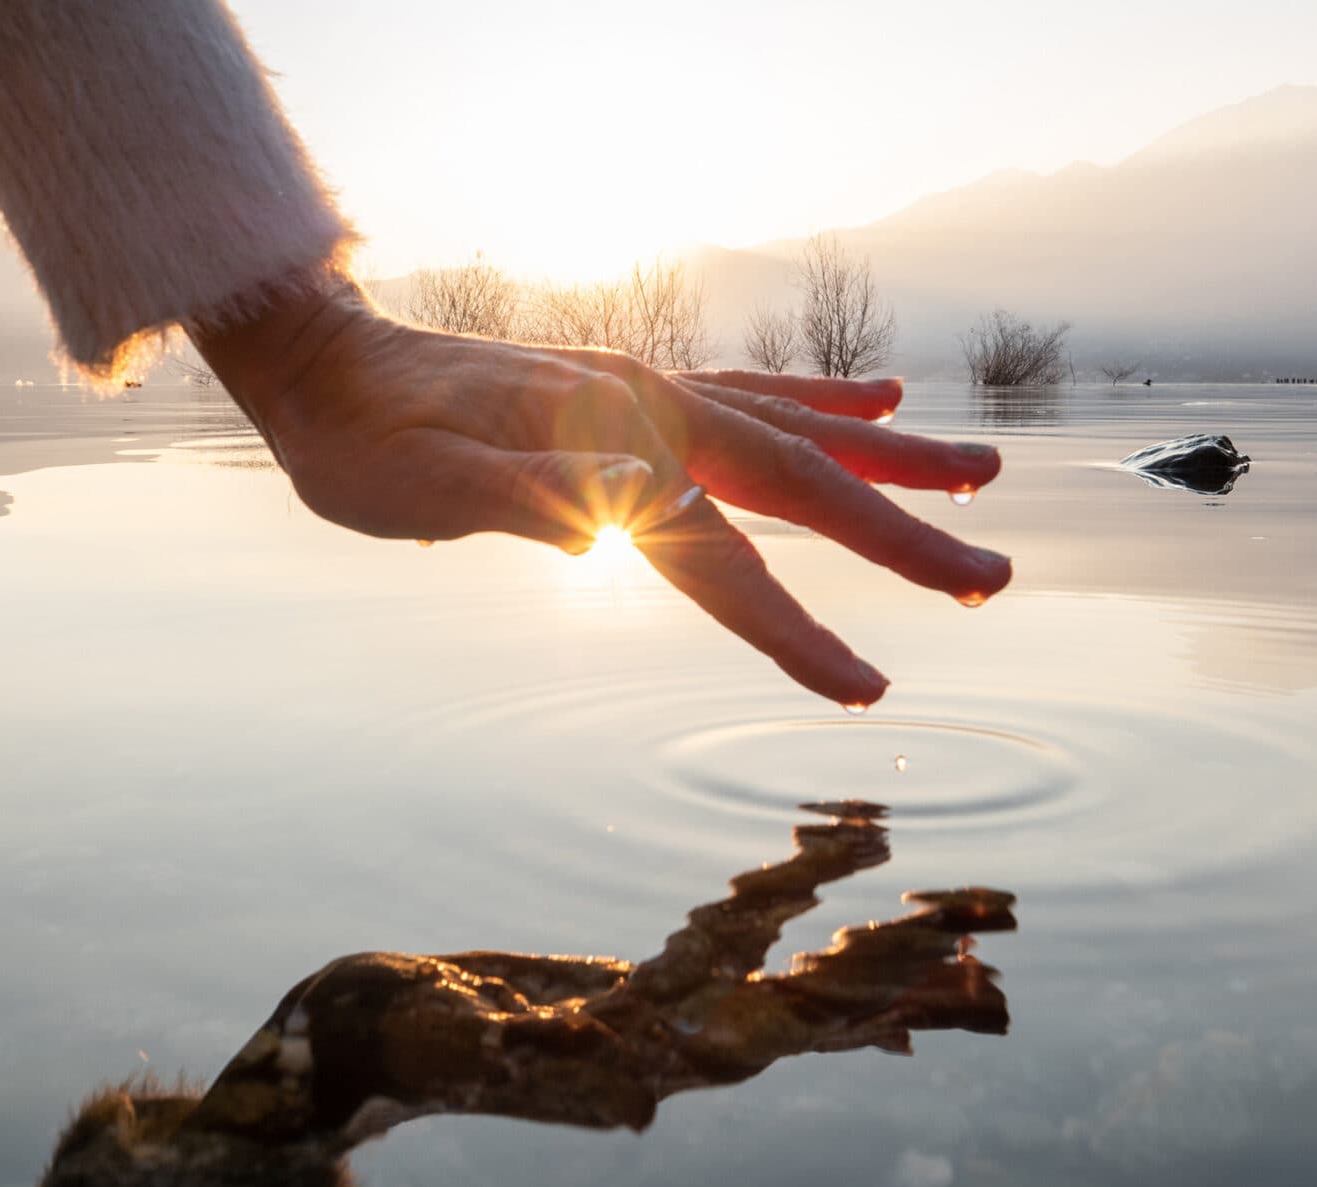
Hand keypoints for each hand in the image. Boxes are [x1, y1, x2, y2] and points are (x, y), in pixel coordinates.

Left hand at [191, 276, 1010, 706]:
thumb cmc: (361, 445)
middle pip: (798, 482)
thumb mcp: (419, 483)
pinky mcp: (637, 390)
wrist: (325, 367)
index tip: (865, 689)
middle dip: (899, 536)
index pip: (720, 557)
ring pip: (797, 431)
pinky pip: (755, 395)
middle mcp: (648, 409)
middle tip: (992, 578)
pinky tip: (879, 393)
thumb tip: (631, 508)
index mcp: (607, 447)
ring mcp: (650, 393)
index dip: (793, 628)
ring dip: (892, 459)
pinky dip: (823, 400)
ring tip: (982, 475)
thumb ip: (522, 494)